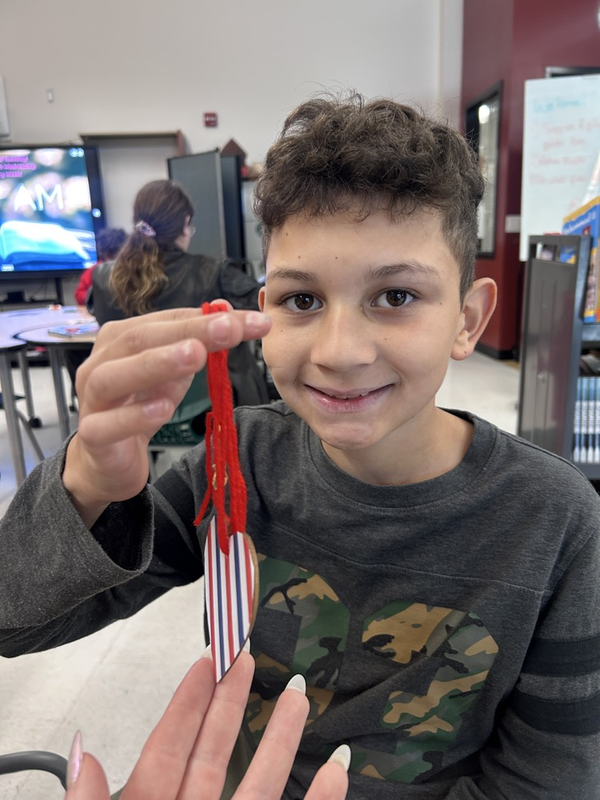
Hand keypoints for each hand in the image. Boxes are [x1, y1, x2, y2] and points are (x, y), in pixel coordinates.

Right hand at [62, 307, 270, 526]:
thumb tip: (229, 311)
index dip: (209, 318)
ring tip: (195, 356)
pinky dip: (135, 416)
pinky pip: (107, 425)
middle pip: (140, 339)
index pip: (168, 320)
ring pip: (114, 376)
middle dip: (189, 332)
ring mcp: (91, 399)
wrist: (109, 458)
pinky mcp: (93, 436)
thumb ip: (198, 342)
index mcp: (120, 338)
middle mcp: (100, 362)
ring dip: (157, 363)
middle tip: (229, 329)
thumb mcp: (175, 373)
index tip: (254, 322)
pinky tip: (164, 409)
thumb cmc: (140, 406)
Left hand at [65, 651, 349, 799]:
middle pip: (216, 750)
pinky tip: (338, 766)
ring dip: (282, 737)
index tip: (205, 659)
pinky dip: (322, 798)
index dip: (188, 700)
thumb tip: (83, 750)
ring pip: (263, 781)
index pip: (169, 746)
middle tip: (247, 655)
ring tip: (300, 692)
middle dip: (232, 701)